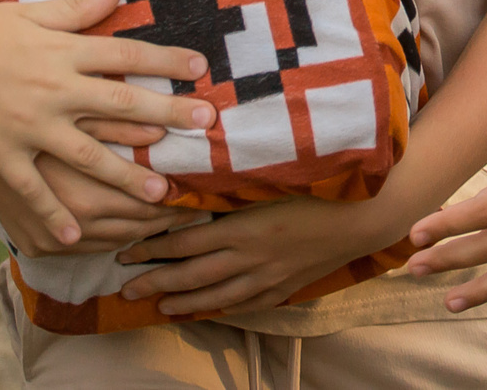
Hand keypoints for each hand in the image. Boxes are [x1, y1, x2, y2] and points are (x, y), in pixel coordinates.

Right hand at [0, 0, 215, 246]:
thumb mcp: (28, 11)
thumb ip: (77, 7)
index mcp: (61, 49)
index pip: (125, 53)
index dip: (165, 61)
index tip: (202, 69)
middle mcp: (52, 86)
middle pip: (120, 101)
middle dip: (167, 114)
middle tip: (206, 127)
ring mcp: (27, 123)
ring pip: (87, 154)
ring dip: (126, 175)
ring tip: (162, 194)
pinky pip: (33, 188)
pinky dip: (54, 213)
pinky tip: (77, 236)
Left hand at [113, 191, 400, 316]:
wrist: (362, 216)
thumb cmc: (318, 185)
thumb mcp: (270, 177)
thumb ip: (233, 182)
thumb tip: (195, 176)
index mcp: (242, 228)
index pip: (184, 244)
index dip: (152, 249)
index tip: (126, 250)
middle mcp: (248, 258)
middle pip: (191, 276)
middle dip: (155, 283)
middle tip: (125, 289)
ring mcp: (266, 278)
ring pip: (215, 296)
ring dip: (182, 302)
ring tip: (157, 306)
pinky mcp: (283, 287)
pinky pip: (245, 304)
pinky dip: (220, 309)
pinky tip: (206, 310)